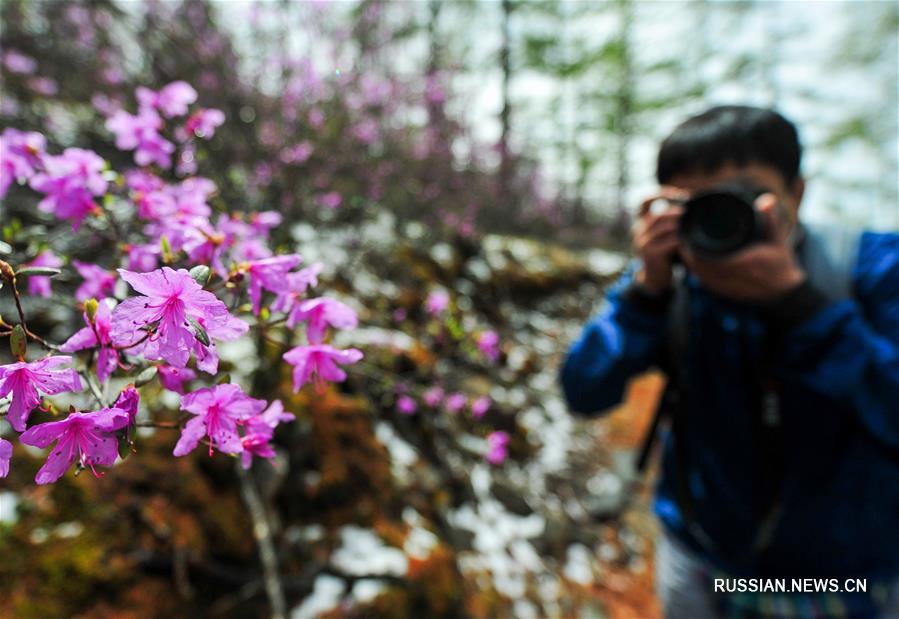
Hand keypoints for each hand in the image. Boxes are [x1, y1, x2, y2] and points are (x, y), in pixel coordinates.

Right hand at [632, 189, 686, 294]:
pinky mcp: (650, 253)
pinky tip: (689, 241)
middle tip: (694, 213)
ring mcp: (643, 242)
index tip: (680, 195)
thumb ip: (670, 222)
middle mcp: (638, 230)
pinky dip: (681, 240)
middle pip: (659, 214)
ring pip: (665, 227)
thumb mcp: (662, 235)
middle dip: (678, 212)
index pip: (645, 201)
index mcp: (641, 222)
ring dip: (681, 225)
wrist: (654, 278)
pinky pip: (669, 242)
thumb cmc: (663, 254)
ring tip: (693, 226)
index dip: (661, 194)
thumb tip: (692, 206)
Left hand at [680, 193, 804, 301]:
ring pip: (699, 275)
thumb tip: (766, 200)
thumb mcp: (777, 240)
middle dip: (690, 253)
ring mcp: (727, 286)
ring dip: (690, 262)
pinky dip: (696, 271)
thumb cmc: (780, 263)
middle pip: (701, 266)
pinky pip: (704, 281)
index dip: (697, 247)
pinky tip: (691, 261)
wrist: (783, 292)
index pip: (713, 257)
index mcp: (746, 263)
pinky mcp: (724, 292)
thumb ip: (770, 220)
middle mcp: (734, 277)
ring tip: (685, 247)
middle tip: (683, 238)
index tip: (690, 235)